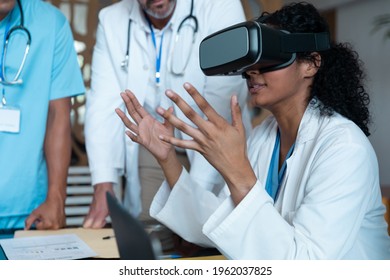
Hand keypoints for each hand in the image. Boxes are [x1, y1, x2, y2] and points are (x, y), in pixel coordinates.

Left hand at [25, 193, 65, 229]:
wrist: (56, 200)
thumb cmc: (46, 206)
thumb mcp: (35, 213)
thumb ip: (28, 221)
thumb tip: (25, 229)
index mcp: (48, 224)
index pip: (38, 227)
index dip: (38, 221)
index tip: (41, 216)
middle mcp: (55, 227)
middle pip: (44, 230)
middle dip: (43, 224)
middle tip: (46, 216)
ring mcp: (60, 226)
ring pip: (50, 229)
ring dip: (48, 224)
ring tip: (50, 217)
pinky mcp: (64, 225)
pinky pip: (56, 228)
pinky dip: (54, 224)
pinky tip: (54, 218)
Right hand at [83, 183, 113, 227]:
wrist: (103, 189)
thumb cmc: (108, 196)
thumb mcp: (113, 207)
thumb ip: (112, 214)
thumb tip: (115, 219)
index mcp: (101, 212)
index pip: (95, 225)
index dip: (100, 226)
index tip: (104, 221)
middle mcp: (94, 212)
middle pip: (86, 225)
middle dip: (93, 226)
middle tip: (99, 222)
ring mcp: (90, 211)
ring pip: (85, 222)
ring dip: (91, 223)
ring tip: (97, 220)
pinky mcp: (89, 209)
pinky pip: (87, 217)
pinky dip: (90, 219)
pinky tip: (96, 216)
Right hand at [116, 90, 174, 162]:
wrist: (167, 151)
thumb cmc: (167, 138)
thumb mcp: (169, 125)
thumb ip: (168, 116)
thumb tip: (171, 107)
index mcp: (148, 119)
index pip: (138, 107)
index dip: (133, 99)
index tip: (127, 91)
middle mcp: (143, 125)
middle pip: (132, 112)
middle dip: (127, 103)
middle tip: (122, 94)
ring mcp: (141, 133)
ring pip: (130, 124)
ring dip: (123, 117)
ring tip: (117, 110)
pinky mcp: (143, 142)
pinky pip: (136, 138)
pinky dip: (131, 135)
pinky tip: (127, 132)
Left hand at [158, 83, 256, 203]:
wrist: (234, 167)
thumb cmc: (238, 147)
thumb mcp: (240, 128)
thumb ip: (235, 111)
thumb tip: (234, 97)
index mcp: (219, 124)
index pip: (205, 106)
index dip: (195, 94)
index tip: (186, 85)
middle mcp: (208, 131)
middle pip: (190, 114)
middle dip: (178, 102)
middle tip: (168, 92)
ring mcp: (201, 141)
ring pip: (183, 127)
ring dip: (170, 118)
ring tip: (159, 110)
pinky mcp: (198, 149)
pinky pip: (182, 144)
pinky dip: (171, 140)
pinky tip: (162, 135)